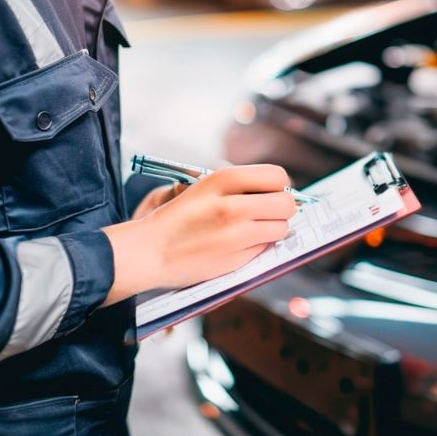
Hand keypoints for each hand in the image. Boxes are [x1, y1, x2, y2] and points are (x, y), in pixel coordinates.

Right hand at [102, 164, 296, 305]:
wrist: (150, 251)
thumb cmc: (178, 218)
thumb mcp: (204, 188)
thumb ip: (238, 186)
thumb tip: (279, 189)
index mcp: (222, 180)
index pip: (277, 176)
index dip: (279, 185)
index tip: (272, 192)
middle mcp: (232, 205)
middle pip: (286, 203)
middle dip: (282, 208)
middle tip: (269, 212)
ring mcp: (235, 234)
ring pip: (282, 228)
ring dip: (274, 229)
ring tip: (254, 229)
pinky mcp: (236, 259)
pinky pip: (266, 248)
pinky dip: (260, 246)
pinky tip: (240, 244)